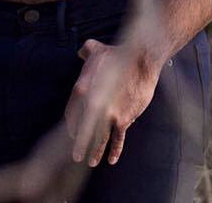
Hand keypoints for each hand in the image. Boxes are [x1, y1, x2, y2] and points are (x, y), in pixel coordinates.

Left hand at [64, 38, 160, 167]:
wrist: (141, 60)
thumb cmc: (118, 54)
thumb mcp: (97, 49)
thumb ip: (86, 50)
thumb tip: (81, 51)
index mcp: (82, 90)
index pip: (71, 113)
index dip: (71, 125)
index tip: (71, 133)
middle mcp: (91, 105)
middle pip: (81, 130)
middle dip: (79, 144)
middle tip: (76, 156)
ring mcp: (108, 113)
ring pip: (98, 138)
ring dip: (94, 152)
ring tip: (91, 161)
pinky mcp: (123, 118)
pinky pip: (117, 139)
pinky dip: (114, 150)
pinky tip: (111, 159)